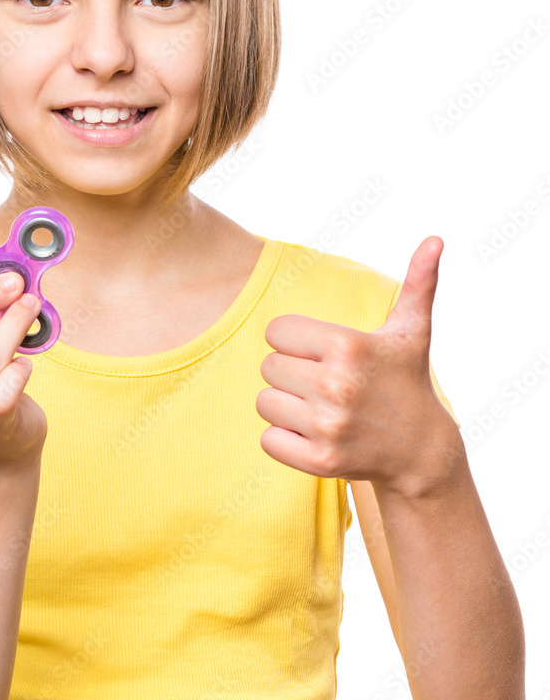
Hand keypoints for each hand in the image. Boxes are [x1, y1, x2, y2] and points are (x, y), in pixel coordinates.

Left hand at [256, 236, 458, 497]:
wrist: (422, 451)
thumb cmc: (406, 380)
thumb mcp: (412, 331)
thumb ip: (418, 281)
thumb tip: (435, 238)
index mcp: (346, 346)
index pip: (275, 331)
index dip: (295, 340)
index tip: (323, 353)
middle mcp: (335, 386)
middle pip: (268, 366)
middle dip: (291, 372)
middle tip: (324, 381)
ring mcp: (327, 427)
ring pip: (264, 402)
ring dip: (285, 405)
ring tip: (319, 406)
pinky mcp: (319, 461)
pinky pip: (268, 439)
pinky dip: (284, 438)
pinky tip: (315, 433)